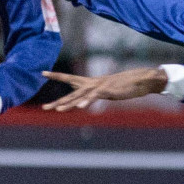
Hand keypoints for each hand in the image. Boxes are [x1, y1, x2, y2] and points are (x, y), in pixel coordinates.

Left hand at [40, 68, 167, 111]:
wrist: (140, 80)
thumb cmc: (125, 84)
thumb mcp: (108, 88)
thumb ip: (97, 90)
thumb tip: (91, 93)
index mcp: (91, 82)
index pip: (69, 78)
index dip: (56, 75)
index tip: (42, 73)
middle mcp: (92, 83)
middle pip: (71, 93)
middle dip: (58, 101)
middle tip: (44, 108)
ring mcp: (99, 86)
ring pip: (80, 96)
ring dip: (68, 104)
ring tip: (57, 110)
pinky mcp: (107, 90)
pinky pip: (94, 96)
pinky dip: (86, 101)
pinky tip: (79, 106)